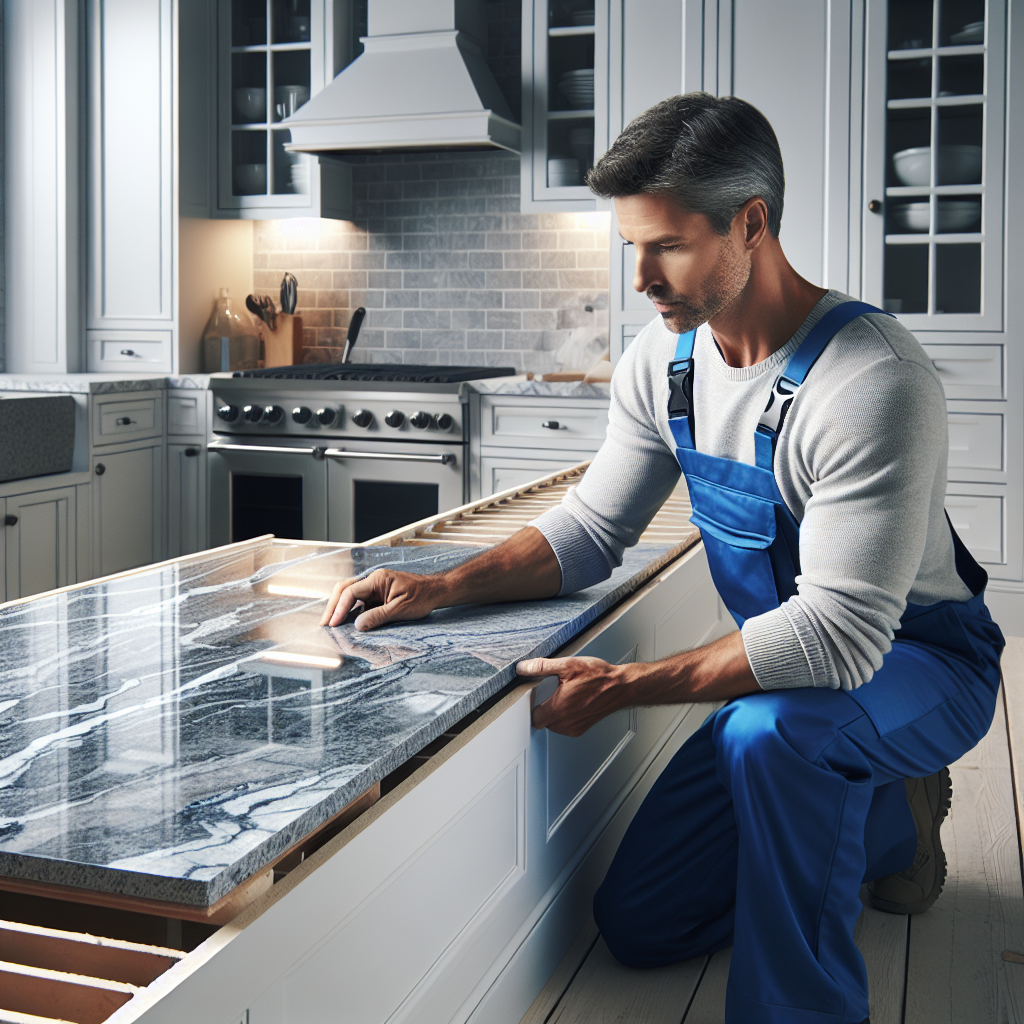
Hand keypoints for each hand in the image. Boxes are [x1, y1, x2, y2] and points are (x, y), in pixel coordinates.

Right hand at [320, 569, 443, 629]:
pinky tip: (345, 622)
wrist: (435, 591)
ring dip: (339, 608)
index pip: (351, 591)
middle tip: (325, 624)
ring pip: (349, 595)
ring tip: (331, 624)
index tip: (333, 623)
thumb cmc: (422, 597)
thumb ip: (378, 616)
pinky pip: (359, 601)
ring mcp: (374, 587)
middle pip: (344, 590)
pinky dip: (350, 611)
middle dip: (333, 606)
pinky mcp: (377, 595)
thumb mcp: (401, 609)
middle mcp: (373, 580)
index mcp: (378, 579)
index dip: (340, 608)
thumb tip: (357, 625)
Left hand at [518, 656, 631, 736]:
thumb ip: (542, 667)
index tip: (537, 694)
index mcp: (559, 708)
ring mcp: (574, 728)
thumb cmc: (599, 676)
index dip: (532, 705)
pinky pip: (564, 726)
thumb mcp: (568, 665)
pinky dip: (564, 716)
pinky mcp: (581, 729)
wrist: (621, 687)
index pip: (533, 717)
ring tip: (566, 694)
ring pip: (553, 724)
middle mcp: (565, 722)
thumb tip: (523, 668)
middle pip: (542, 721)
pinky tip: (573, 701)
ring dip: (554, 711)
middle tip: (553, 690)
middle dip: (543, 706)